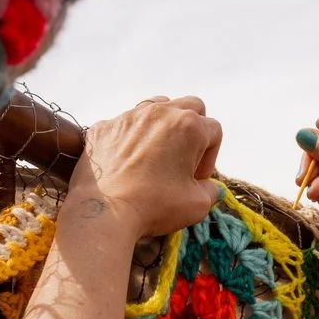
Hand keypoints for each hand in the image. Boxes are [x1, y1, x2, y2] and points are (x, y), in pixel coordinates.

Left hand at [69, 97, 222, 240]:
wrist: (104, 212)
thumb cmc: (154, 206)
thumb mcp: (198, 205)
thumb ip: (210, 190)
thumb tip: (206, 185)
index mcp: (189, 126)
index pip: (214, 131)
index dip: (210, 157)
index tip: (196, 178)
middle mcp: (160, 112)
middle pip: (191, 107)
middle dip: (194, 130)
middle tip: (183, 158)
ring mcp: (129, 116)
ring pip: (158, 106)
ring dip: (164, 125)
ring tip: (157, 153)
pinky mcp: (104, 126)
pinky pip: (125, 123)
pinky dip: (132, 137)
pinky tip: (127, 161)